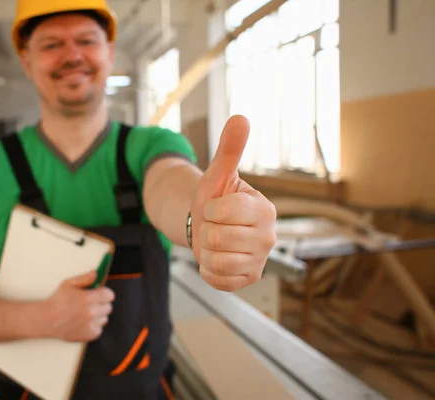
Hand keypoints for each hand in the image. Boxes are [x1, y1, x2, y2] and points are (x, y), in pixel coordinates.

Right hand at [46, 270, 114, 341]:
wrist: (47, 320)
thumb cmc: (57, 301)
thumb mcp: (69, 284)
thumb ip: (85, 278)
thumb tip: (96, 273)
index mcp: (88, 298)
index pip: (109, 295)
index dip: (104, 293)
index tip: (99, 293)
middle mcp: (91, 312)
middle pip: (108, 307)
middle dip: (101, 304)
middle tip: (90, 303)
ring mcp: (91, 325)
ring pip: (104, 318)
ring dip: (98, 315)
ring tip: (84, 313)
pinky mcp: (90, 335)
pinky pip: (99, 328)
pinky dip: (94, 325)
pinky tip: (83, 322)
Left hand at [190, 115, 276, 291]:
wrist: (210, 226)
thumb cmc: (216, 198)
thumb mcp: (219, 174)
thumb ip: (229, 149)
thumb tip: (240, 117)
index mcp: (264, 209)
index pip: (222, 211)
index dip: (209, 208)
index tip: (216, 207)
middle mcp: (268, 236)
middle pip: (216, 237)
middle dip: (206, 229)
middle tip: (215, 225)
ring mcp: (260, 260)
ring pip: (215, 259)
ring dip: (205, 250)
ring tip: (215, 241)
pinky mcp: (248, 280)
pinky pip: (216, 278)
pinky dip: (207, 269)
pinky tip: (216, 258)